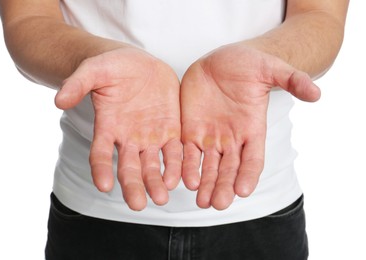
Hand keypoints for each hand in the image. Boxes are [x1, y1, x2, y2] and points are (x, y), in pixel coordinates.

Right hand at [55, 47, 181, 210]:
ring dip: (158, 182)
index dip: (101, 169)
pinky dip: (178, 165)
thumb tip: (58, 100)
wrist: (137, 64)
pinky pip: (175, 150)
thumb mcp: (93, 70)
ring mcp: (150, 136)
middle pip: (129, 168)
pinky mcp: (171, 130)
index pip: (101, 153)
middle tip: (139, 205)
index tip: (103, 186)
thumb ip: (77, 84)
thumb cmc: (111, 67)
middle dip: (133, 186)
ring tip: (163, 197)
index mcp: (107, 127)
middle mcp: (128, 138)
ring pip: (153, 165)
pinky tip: (183, 178)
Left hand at [181, 44, 319, 209]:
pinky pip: (186, 152)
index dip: (249, 174)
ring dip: (204, 183)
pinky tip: (181, 179)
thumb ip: (292, 80)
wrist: (221, 61)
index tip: (243, 191)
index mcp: (252, 129)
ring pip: (207, 166)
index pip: (253, 158)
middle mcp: (232, 139)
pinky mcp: (190, 131)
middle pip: (229, 169)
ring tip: (200, 200)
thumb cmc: (248, 65)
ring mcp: (210, 137)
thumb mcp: (271, 68)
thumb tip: (317, 92)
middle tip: (218, 203)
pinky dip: (185, 166)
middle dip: (223, 186)